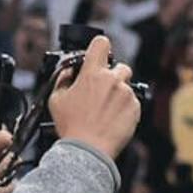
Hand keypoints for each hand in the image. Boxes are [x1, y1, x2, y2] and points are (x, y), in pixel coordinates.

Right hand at [48, 37, 140, 153]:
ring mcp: (127, 94)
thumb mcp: (56, 98)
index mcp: (92, 74)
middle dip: (113, 75)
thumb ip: (64, 79)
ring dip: (118, 92)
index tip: (98, 52)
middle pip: (121, 67)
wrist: (89, 148)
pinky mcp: (136, 108)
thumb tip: (70, 72)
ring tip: (105, 108)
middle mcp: (113, 81)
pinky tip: (112, 117)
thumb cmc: (72, 125)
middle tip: (101, 89)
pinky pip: (132, 102)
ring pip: (126, 86)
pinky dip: (125, 107)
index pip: (101, 44)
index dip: (99, 46)